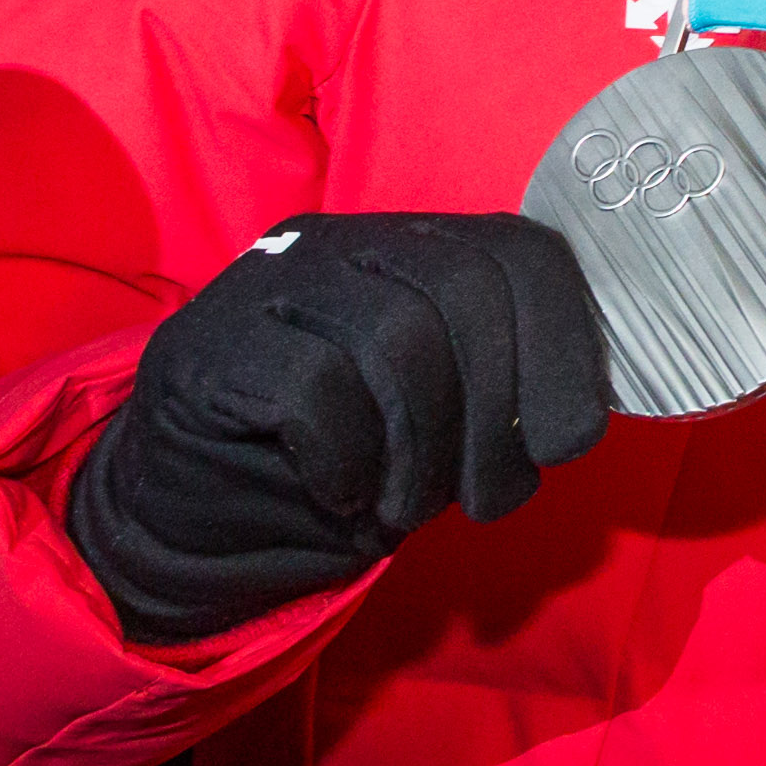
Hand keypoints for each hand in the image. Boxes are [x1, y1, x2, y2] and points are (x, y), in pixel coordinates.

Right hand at [62, 213, 610, 645]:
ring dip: (423, 449)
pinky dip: (348, 458)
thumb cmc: (341, 471)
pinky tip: (340, 492)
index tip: (566, 443)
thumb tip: (576, 421)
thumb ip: (504, 398)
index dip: (564, 345)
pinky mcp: (208, 347)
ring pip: (396, 336)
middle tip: (484, 501)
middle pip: (466, 291)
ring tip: (406, 509)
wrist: (189, 521)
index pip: (520, 252)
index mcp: (413, 248)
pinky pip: (314, 386)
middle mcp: (343, 244)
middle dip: (497, 413)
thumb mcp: (445, 430)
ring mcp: (267, 284)